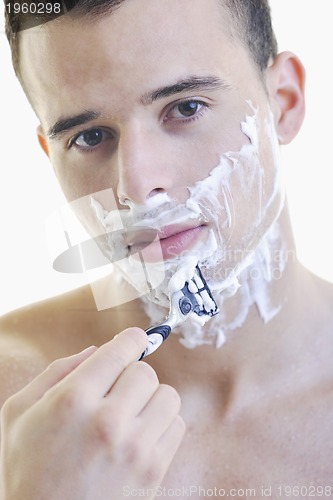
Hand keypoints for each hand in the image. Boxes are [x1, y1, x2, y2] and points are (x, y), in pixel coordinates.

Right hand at [0, 328, 184, 499]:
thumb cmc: (28, 470)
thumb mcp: (20, 413)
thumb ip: (56, 372)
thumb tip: (94, 350)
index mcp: (73, 400)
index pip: (121, 351)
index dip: (132, 340)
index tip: (135, 341)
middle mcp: (107, 420)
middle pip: (146, 371)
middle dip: (132, 375)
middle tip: (117, 391)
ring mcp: (134, 447)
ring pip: (167, 395)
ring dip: (150, 398)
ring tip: (131, 413)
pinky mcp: (152, 471)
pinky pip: (176, 426)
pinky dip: (162, 424)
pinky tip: (140, 434)